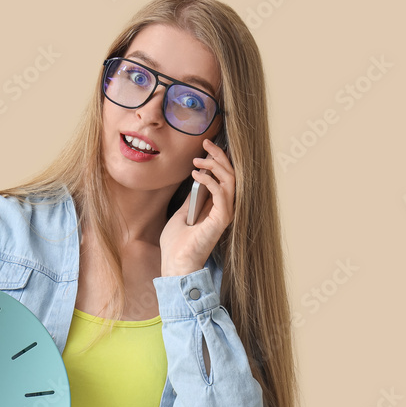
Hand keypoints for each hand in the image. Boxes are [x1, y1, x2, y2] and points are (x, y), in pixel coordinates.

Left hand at [161, 137, 235, 275]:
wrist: (175, 263)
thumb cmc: (177, 244)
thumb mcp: (181, 214)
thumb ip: (191, 200)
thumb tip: (194, 184)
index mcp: (216, 207)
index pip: (224, 178)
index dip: (217, 160)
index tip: (204, 148)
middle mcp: (224, 209)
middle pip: (230, 175)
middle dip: (219, 156)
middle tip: (206, 143)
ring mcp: (224, 214)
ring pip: (231, 181)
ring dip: (215, 165)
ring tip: (198, 161)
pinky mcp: (220, 220)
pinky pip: (223, 194)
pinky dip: (210, 181)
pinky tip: (196, 175)